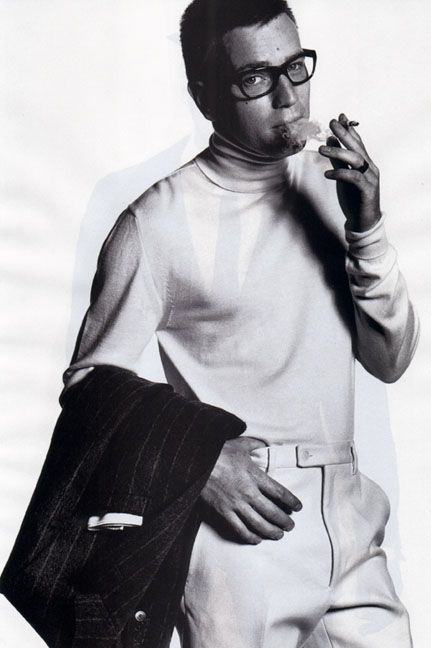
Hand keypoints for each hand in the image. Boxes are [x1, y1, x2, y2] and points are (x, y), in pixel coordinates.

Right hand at [200, 437, 301, 544]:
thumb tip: (264, 443)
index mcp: (255, 475)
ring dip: (272, 531)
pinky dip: (250, 536)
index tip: (298, 507)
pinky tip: (257, 539)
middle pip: (272, 512)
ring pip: (259, 524)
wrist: (196, 462)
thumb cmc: (218, 452)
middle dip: (284, 521)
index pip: (280, 492)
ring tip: (279, 535)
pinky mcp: (224, 511)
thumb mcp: (240, 444)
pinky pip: (240, 529)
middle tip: (291, 526)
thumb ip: (255, 445)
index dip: (292, 502)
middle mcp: (249, 492)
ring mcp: (236, 504)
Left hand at [319, 113, 381, 231]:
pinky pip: (353, 178)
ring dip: (338, 152)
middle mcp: (369, 168)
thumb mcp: (343, 177)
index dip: (349, 129)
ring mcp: (370, 178)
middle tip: (332, 123)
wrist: (364, 221)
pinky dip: (340, 174)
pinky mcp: (367, 190)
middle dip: (344, 134)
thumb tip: (330, 142)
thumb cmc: (355, 199)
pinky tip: (327, 174)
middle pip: (356, 147)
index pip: (357, 143)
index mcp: (365, 163)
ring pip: (355, 160)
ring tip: (321, 149)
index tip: (340, 117)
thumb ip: (338, 161)